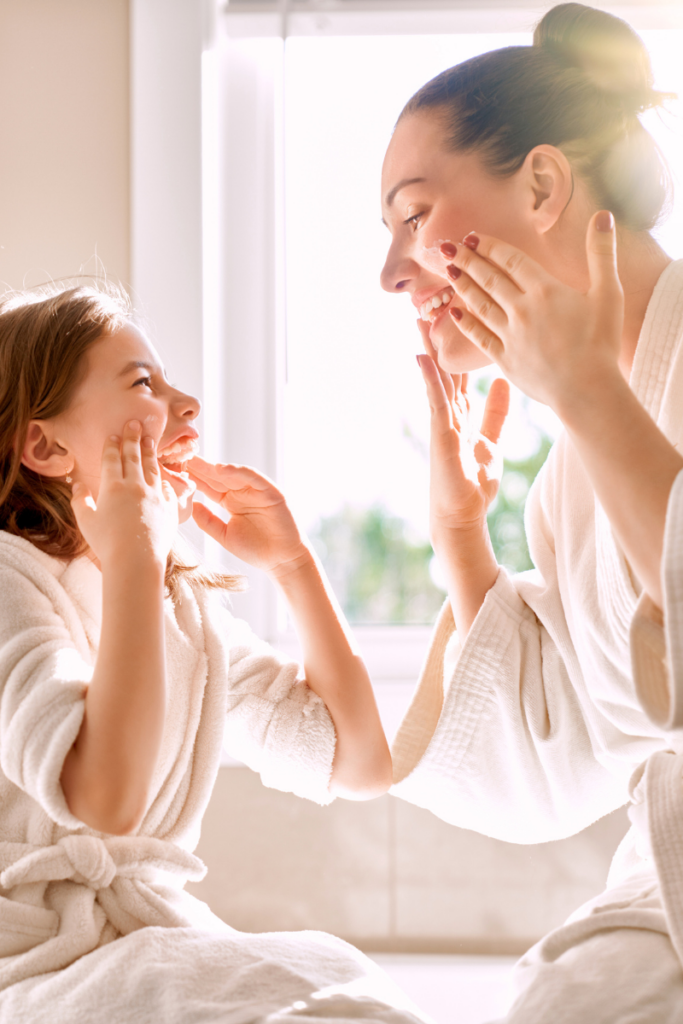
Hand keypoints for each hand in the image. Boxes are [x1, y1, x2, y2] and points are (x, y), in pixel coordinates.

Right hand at [71, 421, 177, 568]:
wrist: (136, 561)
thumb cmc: (107, 544)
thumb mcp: (86, 521)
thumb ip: (80, 500)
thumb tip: (76, 484)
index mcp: (113, 487)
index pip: (112, 459)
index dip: (112, 445)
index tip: (113, 434)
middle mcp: (135, 486)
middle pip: (133, 457)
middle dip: (133, 438)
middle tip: (135, 423)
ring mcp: (155, 496)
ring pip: (153, 468)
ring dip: (150, 452)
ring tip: (150, 440)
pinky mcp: (170, 508)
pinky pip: (169, 489)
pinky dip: (166, 481)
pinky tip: (164, 477)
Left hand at [188, 458, 309, 577]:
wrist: (282, 560)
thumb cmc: (255, 550)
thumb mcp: (224, 535)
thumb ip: (207, 520)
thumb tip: (189, 506)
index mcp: (229, 501)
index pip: (207, 485)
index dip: (191, 478)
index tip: (171, 470)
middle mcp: (241, 492)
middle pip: (216, 476)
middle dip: (198, 467)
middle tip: (177, 456)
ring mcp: (255, 490)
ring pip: (232, 474)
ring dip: (213, 466)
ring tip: (194, 460)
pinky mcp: (270, 492)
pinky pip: (253, 478)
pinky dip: (238, 472)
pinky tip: (221, 469)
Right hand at [417, 323, 509, 536]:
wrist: (462, 514)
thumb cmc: (473, 482)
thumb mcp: (491, 440)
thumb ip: (496, 413)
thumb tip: (504, 383)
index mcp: (460, 412)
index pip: (459, 371)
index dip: (459, 344)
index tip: (460, 315)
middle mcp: (447, 412)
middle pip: (442, 366)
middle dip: (438, 337)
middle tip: (434, 303)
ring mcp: (441, 421)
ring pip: (434, 377)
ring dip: (428, 348)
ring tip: (420, 318)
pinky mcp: (439, 433)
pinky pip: (434, 399)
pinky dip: (429, 378)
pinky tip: (423, 357)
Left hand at [441, 211, 623, 412]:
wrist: (587, 390)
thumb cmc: (602, 343)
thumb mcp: (609, 294)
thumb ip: (602, 254)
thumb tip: (603, 216)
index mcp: (545, 291)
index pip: (511, 261)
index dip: (489, 246)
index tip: (472, 236)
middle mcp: (522, 310)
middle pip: (489, 279)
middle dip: (468, 261)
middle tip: (448, 248)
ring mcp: (511, 335)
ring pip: (480, 304)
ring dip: (463, 286)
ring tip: (448, 271)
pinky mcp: (505, 358)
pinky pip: (480, 336)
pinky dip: (466, 323)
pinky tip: (454, 312)